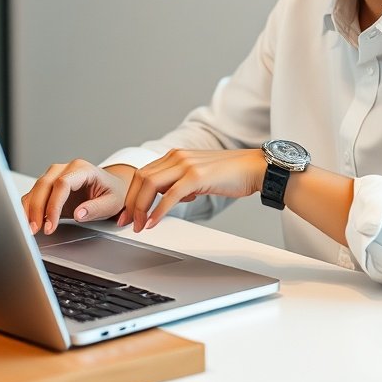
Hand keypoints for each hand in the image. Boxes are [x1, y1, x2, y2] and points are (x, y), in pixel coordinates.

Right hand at [21, 159, 131, 234]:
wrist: (112, 188)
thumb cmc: (113, 194)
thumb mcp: (112, 203)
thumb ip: (95, 208)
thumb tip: (78, 214)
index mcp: (82, 169)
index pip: (62, 184)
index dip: (54, 205)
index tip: (51, 224)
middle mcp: (65, 169)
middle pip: (44, 184)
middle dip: (37, 209)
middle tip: (35, 229)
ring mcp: (54, 175)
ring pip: (35, 189)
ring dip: (29, 209)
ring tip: (29, 229)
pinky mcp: (48, 186)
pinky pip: (33, 195)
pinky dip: (27, 209)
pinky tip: (27, 222)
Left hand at [119, 149, 266, 231]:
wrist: (255, 168)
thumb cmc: (231, 174)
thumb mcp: (199, 176)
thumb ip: (182, 183)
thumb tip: (172, 198)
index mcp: (175, 155)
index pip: (143, 173)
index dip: (132, 194)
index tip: (128, 212)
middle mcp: (177, 156)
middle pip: (141, 178)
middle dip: (131, 203)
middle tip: (127, 222)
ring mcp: (186, 165)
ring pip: (150, 185)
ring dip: (141, 207)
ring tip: (139, 225)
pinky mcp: (196, 176)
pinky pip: (170, 195)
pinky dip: (158, 211)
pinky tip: (153, 222)